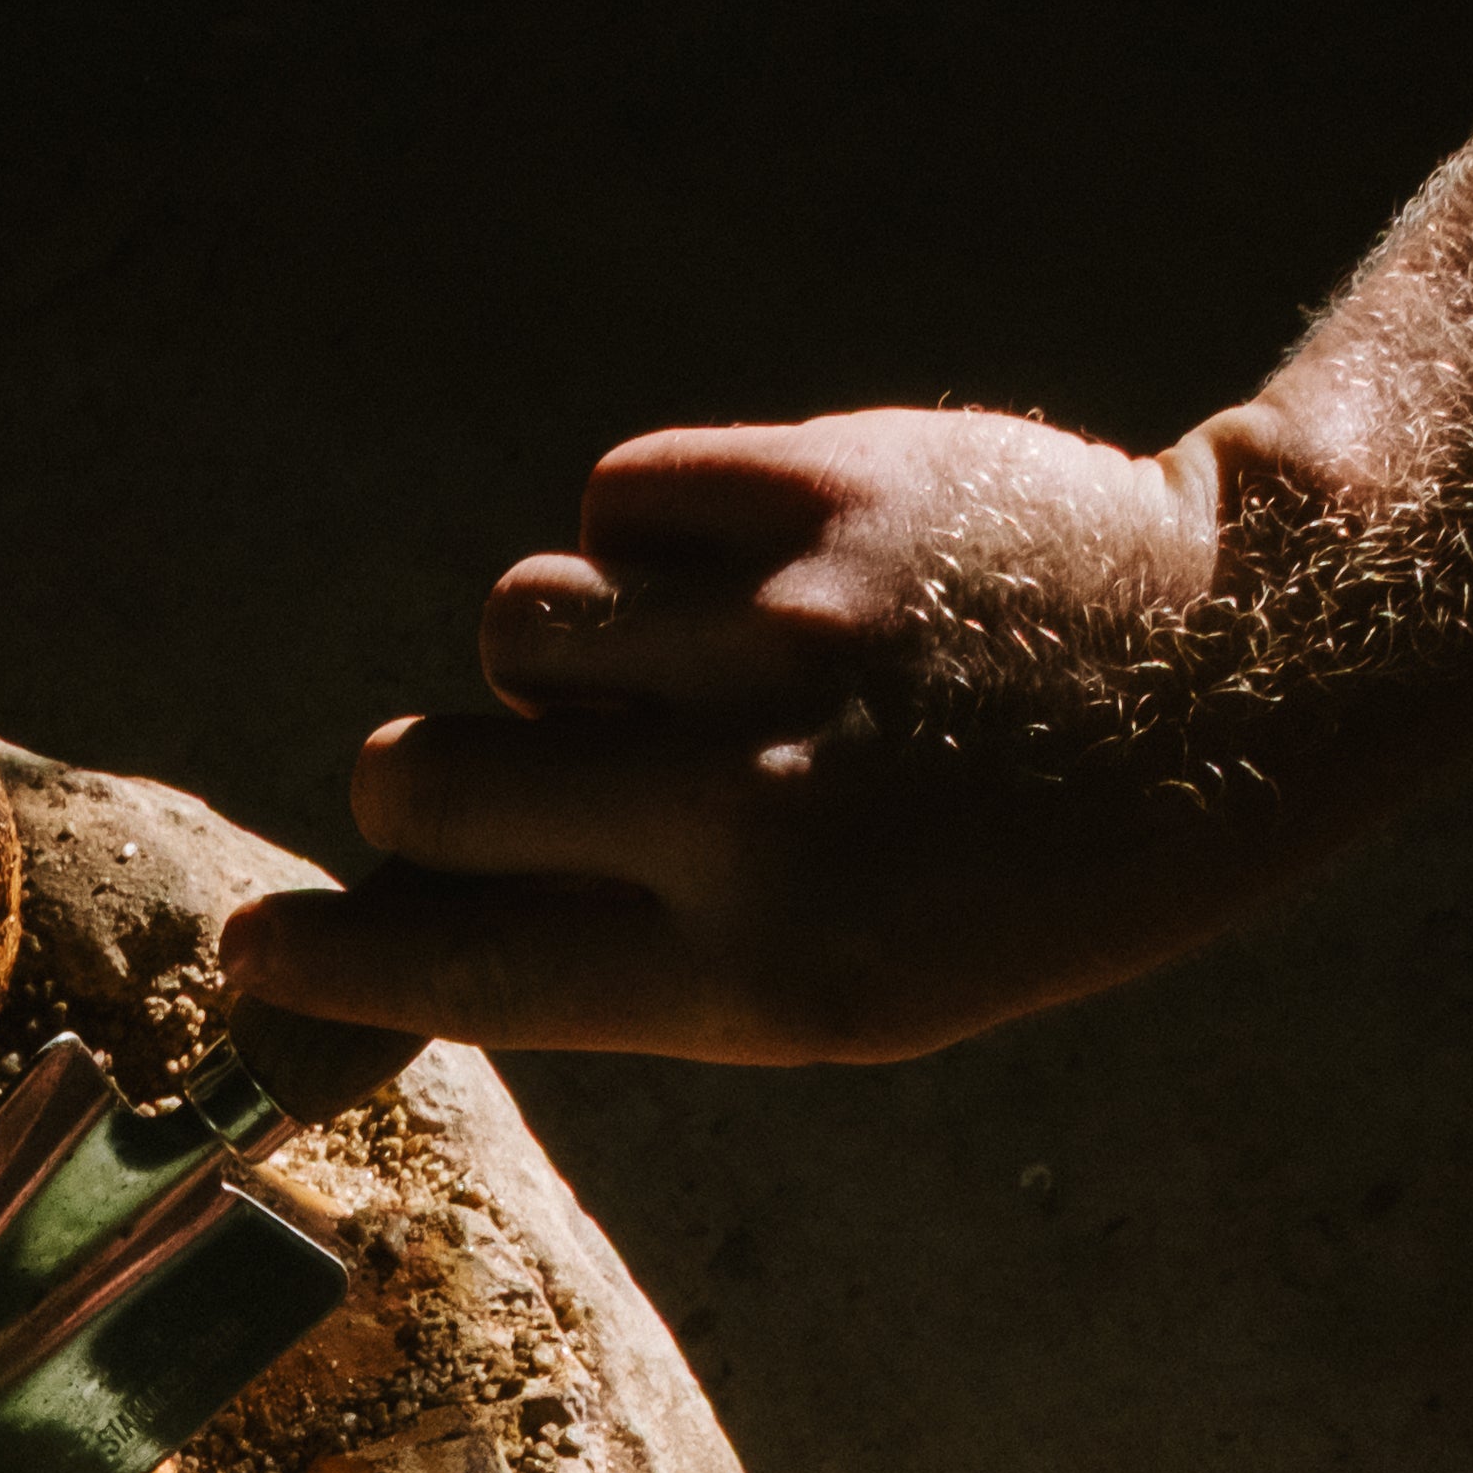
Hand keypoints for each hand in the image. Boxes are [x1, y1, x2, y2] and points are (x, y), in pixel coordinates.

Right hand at [216, 407, 1273, 1065]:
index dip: (334, 968)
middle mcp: (756, 809)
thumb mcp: (827, 978)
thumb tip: (395, 925)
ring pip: (515, 625)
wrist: (1221, 685)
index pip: (469, 970)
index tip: (251, 956)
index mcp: (759, 971)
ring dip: (557, 655)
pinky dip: (639, 540)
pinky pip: (611, 502)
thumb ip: (621, 952)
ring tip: (679, 677)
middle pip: (433, 776)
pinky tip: (739, 579)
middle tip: (493, 793)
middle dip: (424, 790)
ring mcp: (783, 641)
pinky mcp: (814, 494)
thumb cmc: (990, 874)